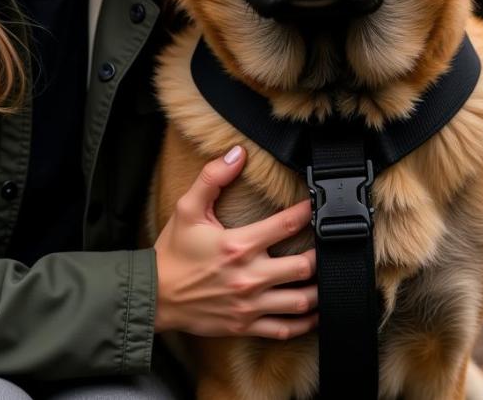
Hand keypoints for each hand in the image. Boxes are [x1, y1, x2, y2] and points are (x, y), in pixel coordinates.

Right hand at [153, 145, 317, 339]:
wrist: (156, 293)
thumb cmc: (173, 251)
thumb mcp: (187, 208)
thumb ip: (212, 178)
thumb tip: (237, 154)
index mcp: (238, 245)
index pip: (285, 225)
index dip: (307, 212)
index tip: (315, 206)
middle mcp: (249, 276)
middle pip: (303, 267)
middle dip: (321, 254)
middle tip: (326, 244)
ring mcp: (250, 304)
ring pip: (300, 301)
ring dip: (318, 289)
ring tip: (325, 277)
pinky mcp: (246, 324)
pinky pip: (286, 328)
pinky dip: (305, 322)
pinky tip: (312, 311)